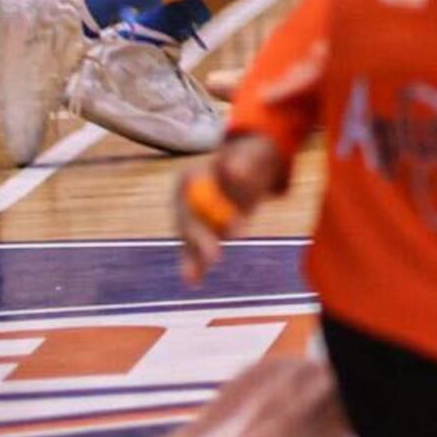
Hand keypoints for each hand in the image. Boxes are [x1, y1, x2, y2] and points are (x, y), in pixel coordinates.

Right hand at [176, 135, 286, 284]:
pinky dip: (194, 264)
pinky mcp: (198, 232)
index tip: (225, 224)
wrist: (252, 167)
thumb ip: (241, 164)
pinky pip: (193, 249)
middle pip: (188, 222)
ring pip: (189, 240)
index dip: (206, 211)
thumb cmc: (251, 159)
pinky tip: (194, 280)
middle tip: (214, 257)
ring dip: (194, 256)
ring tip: (194, 277)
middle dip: (200, 239)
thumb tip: (233, 172)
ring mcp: (188, 217)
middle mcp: (184, 199)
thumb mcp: (252, 156)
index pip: (191, 195)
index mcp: (190, 177)